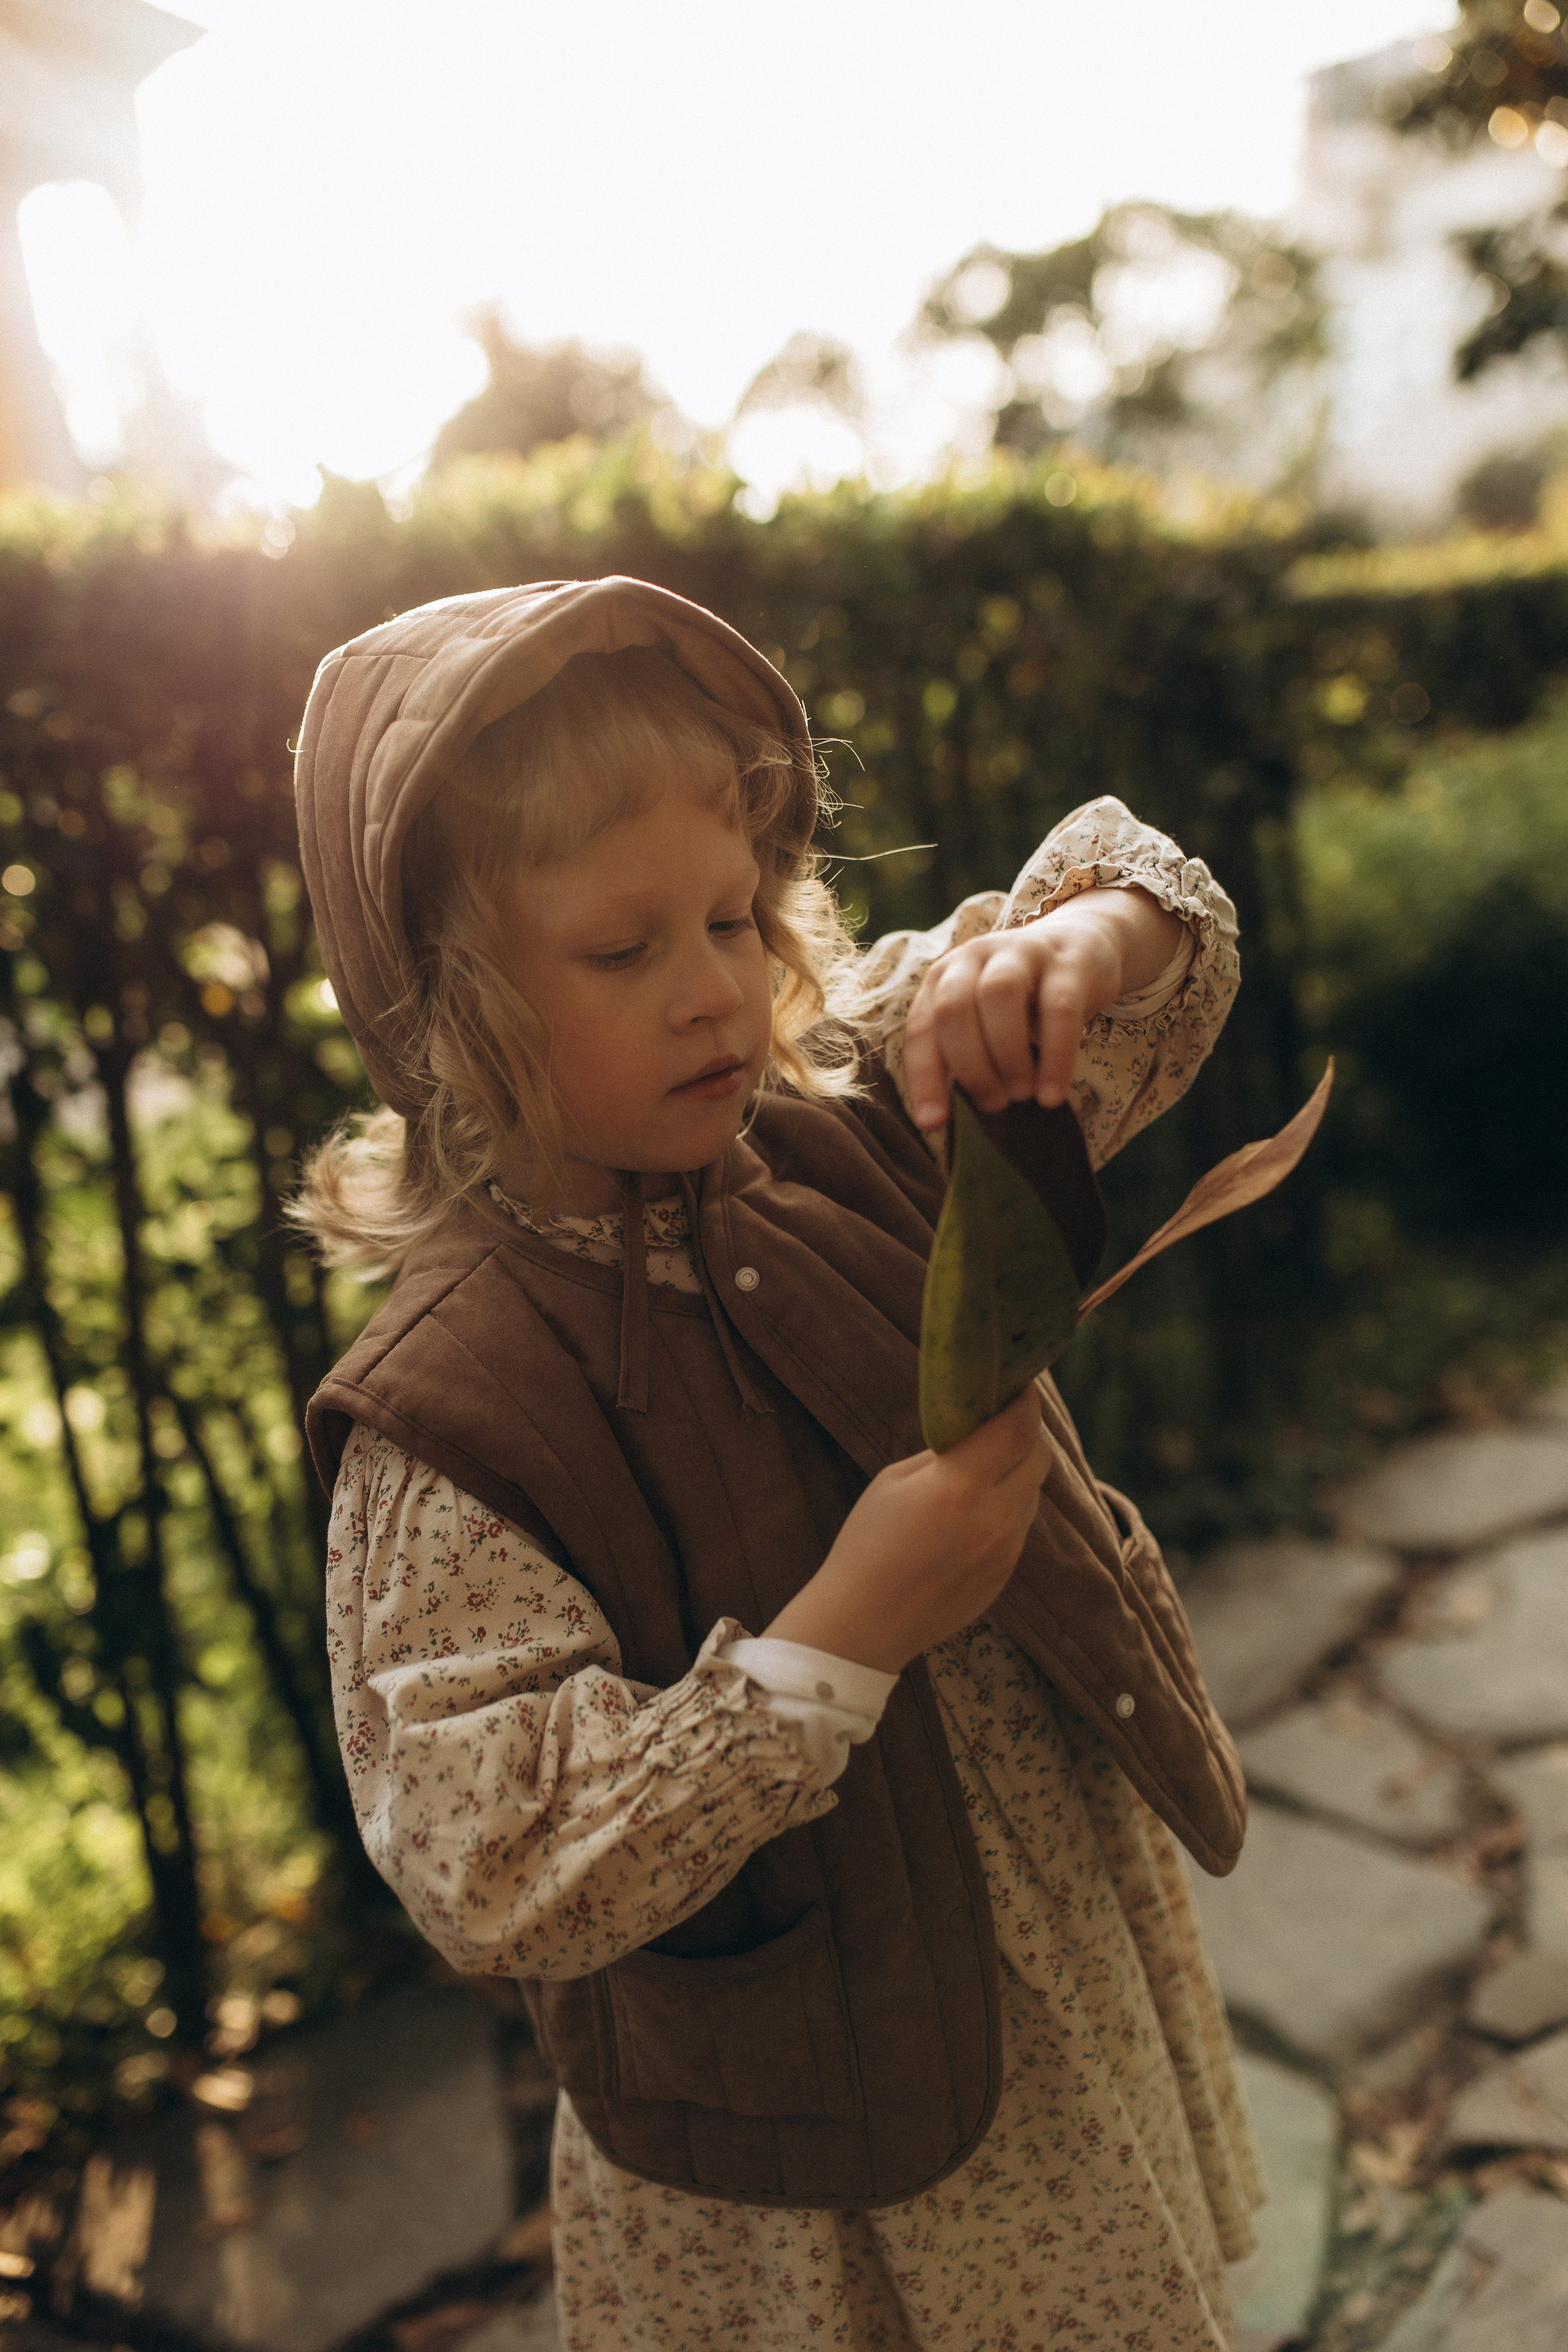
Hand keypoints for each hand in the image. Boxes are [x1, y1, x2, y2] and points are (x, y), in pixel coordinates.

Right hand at [762, 1387, 1051, 1673]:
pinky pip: (1019, 1527)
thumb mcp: (893, 1482)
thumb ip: (941, 1454)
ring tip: (983, 1468)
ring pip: (1031, 1493)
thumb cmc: (866, 1545)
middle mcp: (994, 1517)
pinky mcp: (1006, 1575)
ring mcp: (1006, 1550)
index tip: (1021, 1383)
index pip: (1018, 1427)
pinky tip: (972, 1513)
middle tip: (1004, 1420)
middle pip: (1039, 1457)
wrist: (864, 1623)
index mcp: (959, 1486)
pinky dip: (1007, 1508)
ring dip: (1016, 1472)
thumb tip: (973, 1432)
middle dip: (1026, 1433)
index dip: (1026, 1399)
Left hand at [902, 885, 1182, 1131]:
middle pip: (954, 1008)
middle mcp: (974, 957)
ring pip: (999, 994)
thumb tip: (944, 1121)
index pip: (923, 1028)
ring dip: (1007, 1055)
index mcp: (945, 977)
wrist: (1082, 946)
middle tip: (994, 1104)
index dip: (924, 1078)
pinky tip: (1052, 1094)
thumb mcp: (985, 1021)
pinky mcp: (1068, 961)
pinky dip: (1055, 1056)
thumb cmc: (1025, 1001)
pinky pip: (1059, 1008)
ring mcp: (1021, 953)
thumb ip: (966, 1055)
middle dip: (970, 1066)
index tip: (935, 1123)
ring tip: (1023, 1095)